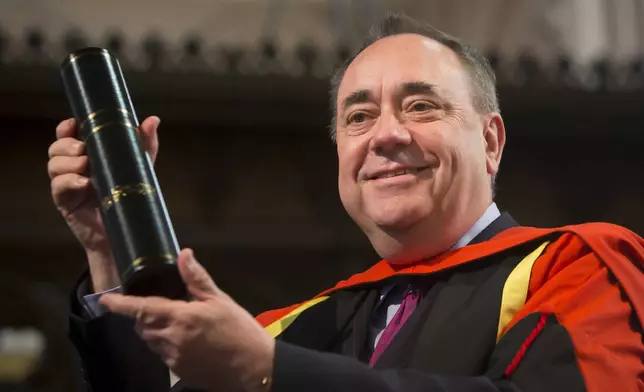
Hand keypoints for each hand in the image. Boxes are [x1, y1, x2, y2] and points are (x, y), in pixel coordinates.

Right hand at [48, 116, 160, 290]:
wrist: (127, 231)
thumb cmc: (131, 196)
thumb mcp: (140, 167)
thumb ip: (144, 144)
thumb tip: (152, 119)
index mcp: (88, 154)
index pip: (68, 135)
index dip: (67, 127)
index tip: (75, 124)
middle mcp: (74, 167)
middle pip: (57, 147)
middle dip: (66, 144)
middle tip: (84, 149)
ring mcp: (68, 184)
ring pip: (54, 164)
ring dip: (67, 161)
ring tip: (85, 165)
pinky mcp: (66, 202)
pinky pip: (58, 187)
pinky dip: (68, 182)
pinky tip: (84, 183)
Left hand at [100, 249, 274, 391]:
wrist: (255, 368)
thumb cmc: (240, 331)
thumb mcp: (221, 300)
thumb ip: (197, 278)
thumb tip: (184, 254)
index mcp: (181, 317)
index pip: (141, 308)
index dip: (119, 304)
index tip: (104, 299)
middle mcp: (172, 339)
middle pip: (141, 327)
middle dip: (142, 316)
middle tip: (158, 305)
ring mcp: (174, 358)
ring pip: (151, 342)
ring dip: (153, 330)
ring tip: (174, 322)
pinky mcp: (179, 372)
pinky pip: (163, 355)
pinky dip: (166, 344)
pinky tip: (186, 340)